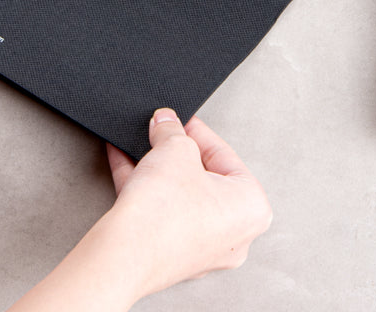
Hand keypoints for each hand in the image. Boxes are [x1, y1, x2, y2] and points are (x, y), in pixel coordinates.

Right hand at [106, 109, 272, 295]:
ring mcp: (202, 248)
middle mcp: (233, 234)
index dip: (196, 131)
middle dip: (175, 150)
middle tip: (161, 131)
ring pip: (179, 194)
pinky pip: (161, 210)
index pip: (224, 155)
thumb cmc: (164, 213)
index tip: (179, 120)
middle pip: (202, 176)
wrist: (125, 254)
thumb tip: (166, 122)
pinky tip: (124, 162)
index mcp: (251, 208)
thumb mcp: (174, 148)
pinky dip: (145, 186)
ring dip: (157, 166)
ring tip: (138, 143)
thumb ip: (172, 129)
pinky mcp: (171, 254)